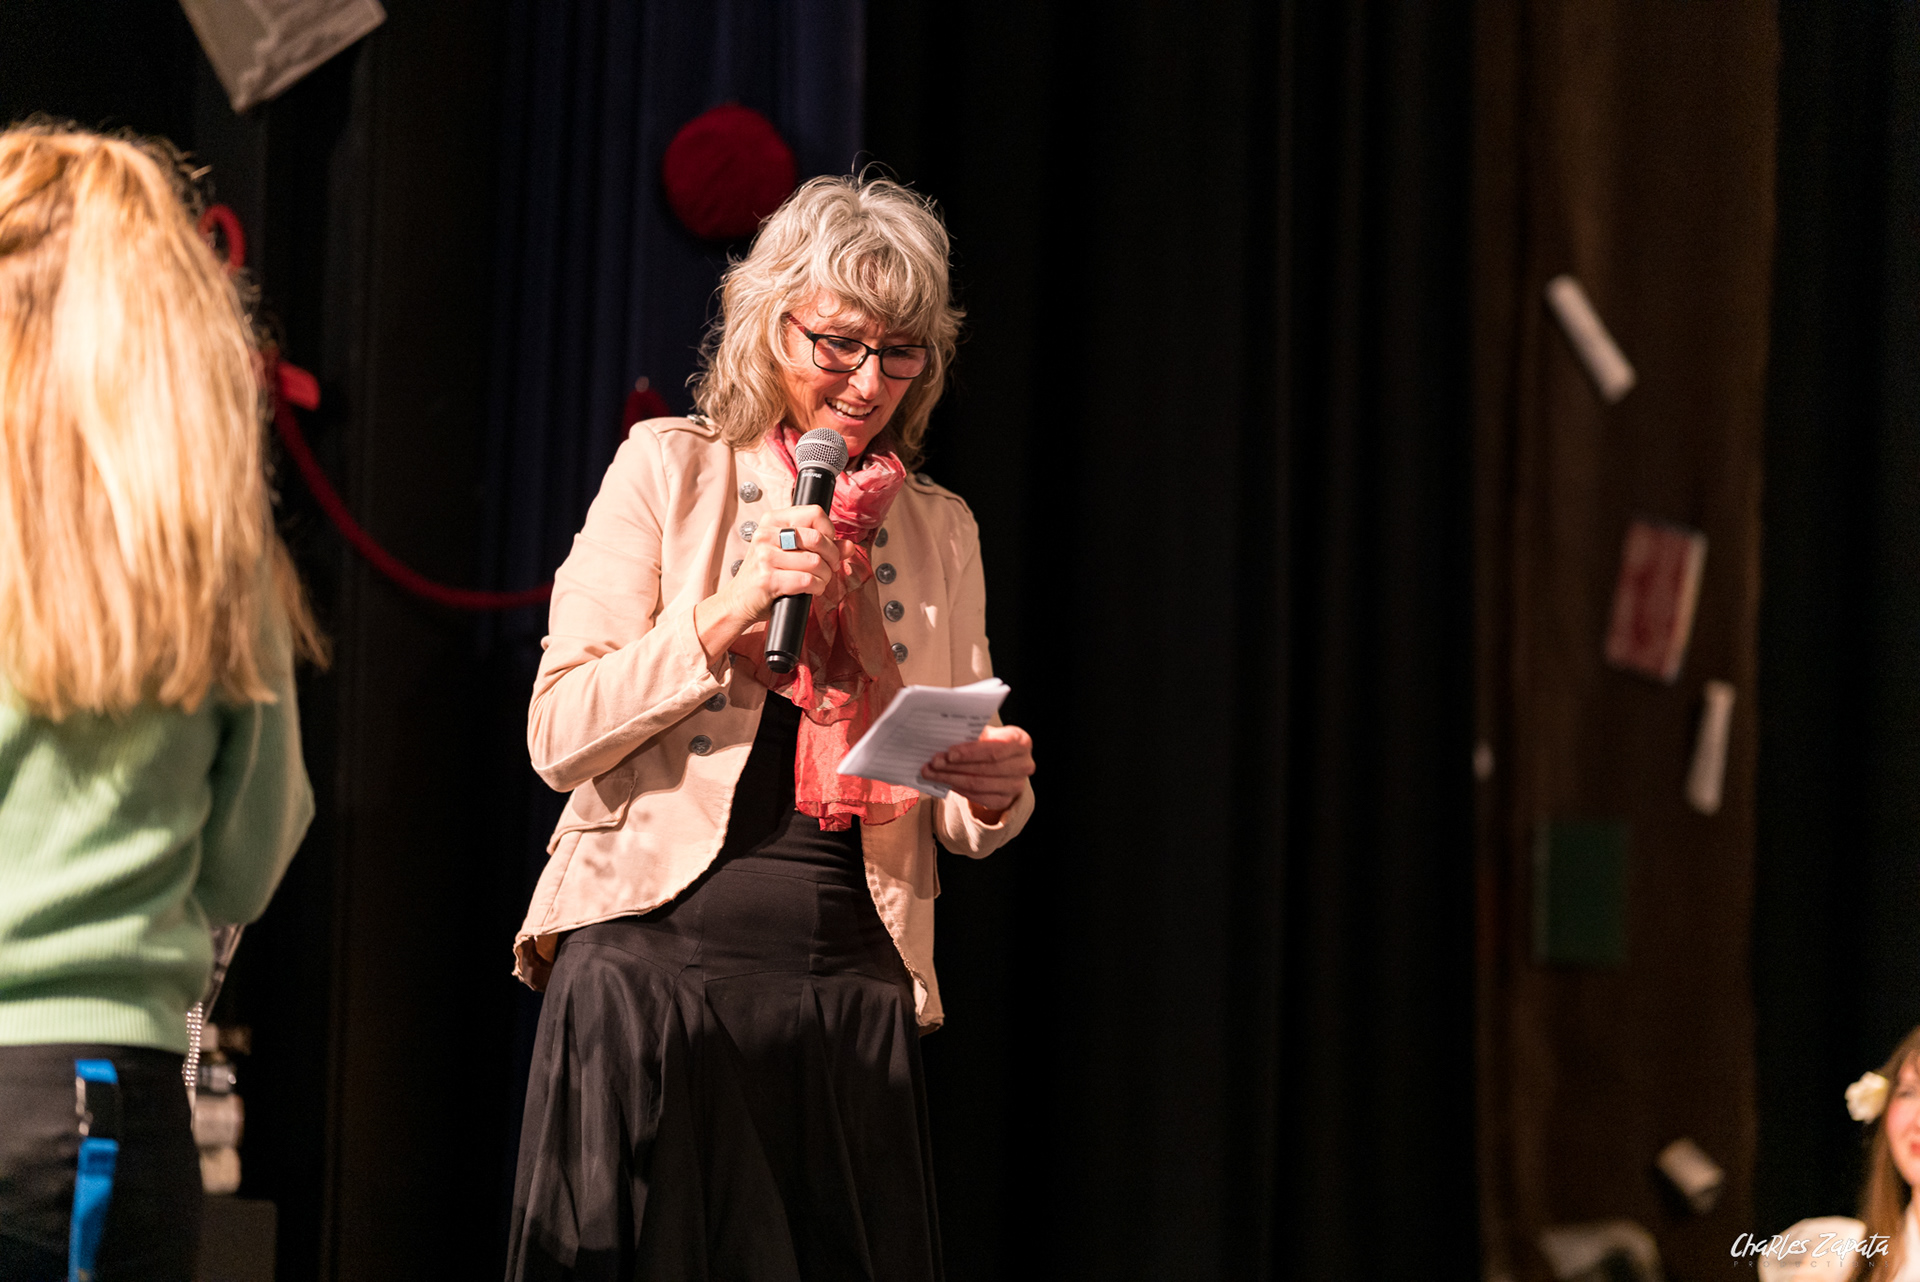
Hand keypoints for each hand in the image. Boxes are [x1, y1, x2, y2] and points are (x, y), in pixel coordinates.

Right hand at [696, 505, 854, 658]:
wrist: (738, 600)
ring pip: (815, 562)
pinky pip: (807, 580)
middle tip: (830, 567)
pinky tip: (812, 589)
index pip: (814, 513)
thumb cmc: (765, 575)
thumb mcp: (790, 553)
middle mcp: (767, 534)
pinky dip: (816, 587)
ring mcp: (765, 556)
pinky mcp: (768, 579)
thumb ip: (822, 546)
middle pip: (818, 538)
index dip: (830, 531)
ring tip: (819, 580)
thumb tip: (848, 546)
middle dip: (832, 557)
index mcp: (773, 521)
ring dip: (825, 576)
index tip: (829, 545)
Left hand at [922, 724, 1034, 818]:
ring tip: (931, 772)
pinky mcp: (1005, 800)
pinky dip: (959, 789)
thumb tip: (943, 738)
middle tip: (933, 763)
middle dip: (955, 766)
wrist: (1002, 762)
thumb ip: (971, 735)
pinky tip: (945, 782)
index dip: (971, 752)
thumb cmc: (990, 743)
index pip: (995, 749)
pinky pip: (978, 797)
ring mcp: (1016, 785)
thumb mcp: (985, 734)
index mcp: (1021, 742)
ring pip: (978, 784)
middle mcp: (1024, 765)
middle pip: (985, 768)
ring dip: (951, 778)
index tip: (949, 753)